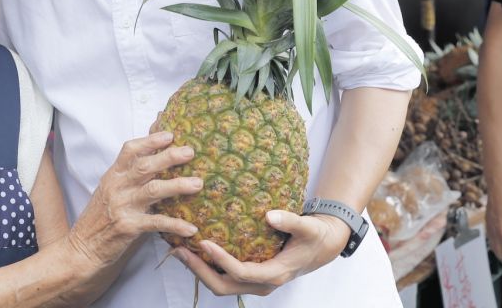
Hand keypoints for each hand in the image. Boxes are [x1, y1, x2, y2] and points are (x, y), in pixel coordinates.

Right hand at [67, 132, 202, 270]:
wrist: (83, 248)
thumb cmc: (99, 219)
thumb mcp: (110, 191)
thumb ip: (129, 177)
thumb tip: (153, 163)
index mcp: (113, 176)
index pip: (129, 150)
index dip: (150, 141)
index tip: (170, 134)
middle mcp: (117, 187)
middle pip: (145, 166)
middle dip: (169, 157)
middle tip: (189, 152)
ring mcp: (122, 206)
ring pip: (153, 190)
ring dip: (177, 185)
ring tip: (197, 183)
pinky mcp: (128, 227)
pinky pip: (156, 223)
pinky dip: (175, 224)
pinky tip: (191, 228)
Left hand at [172, 210, 349, 296]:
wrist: (321, 247)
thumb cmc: (314, 236)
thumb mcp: (308, 227)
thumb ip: (291, 221)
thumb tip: (269, 215)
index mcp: (275, 273)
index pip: (242, 273)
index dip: (221, 261)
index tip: (203, 242)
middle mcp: (263, 283)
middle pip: (224, 286)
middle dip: (200, 271)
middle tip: (179, 251)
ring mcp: (255, 282)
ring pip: (221, 285)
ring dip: (199, 271)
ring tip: (179, 250)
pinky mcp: (250, 276)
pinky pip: (225, 277)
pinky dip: (207, 268)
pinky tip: (193, 250)